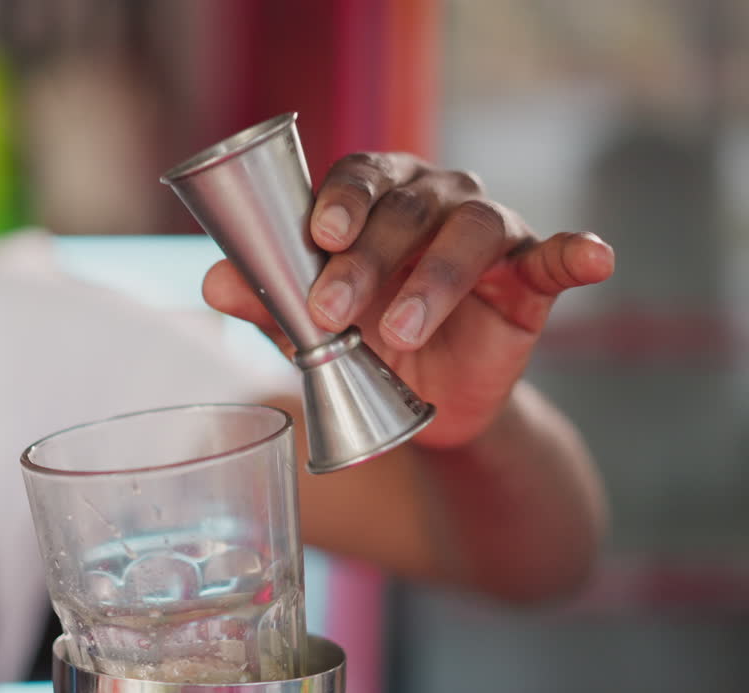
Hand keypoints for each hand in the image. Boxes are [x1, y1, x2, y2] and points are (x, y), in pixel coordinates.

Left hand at [204, 152, 614, 448]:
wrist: (416, 404)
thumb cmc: (357, 341)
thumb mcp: (306, 328)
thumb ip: (266, 299)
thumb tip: (213, 279)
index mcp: (376, 194)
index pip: (358, 176)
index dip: (339, 201)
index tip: (319, 236)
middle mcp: (434, 198)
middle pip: (408, 208)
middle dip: (368, 258)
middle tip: (334, 310)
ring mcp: (488, 233)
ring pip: (472, 232)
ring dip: (436, 280)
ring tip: (402, 331)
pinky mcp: (530, 279)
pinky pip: (559, 257)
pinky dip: (577, 252)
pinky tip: (593, 258)